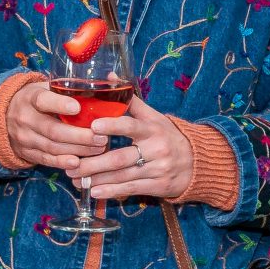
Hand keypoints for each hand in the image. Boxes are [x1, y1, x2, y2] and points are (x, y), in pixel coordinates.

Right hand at [1, 78, 100, 170]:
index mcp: (30, 97)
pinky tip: (78, 162)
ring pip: (53, 147)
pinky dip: (62, 162)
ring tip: (99, 148)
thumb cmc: (36, 99)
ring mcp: (24, 138)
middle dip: (80, 136)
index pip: (43, 101)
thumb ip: (65, 89)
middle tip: (102, 137)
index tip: (78, 108)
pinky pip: (46, 160)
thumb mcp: (44, 88)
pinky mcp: (27, 153)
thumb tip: (100, 85)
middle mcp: (25, 118)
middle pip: (53, 130)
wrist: (5, 116)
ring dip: (78, 149)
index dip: (60, 105)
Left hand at [70, 98, 193, 203]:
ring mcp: (158, 169)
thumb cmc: (168, 136)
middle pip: (120, 158)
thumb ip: (131, 101)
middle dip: (94, 163)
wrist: (196, 162)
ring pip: (122, 176)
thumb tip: (109, 76)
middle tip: (72, 164)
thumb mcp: (154, 116)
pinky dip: (111, 192)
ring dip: (96, 179)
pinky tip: (94, 192)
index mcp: (153, 128)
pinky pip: (131, 189)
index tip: (92, 127)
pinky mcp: (158, 186)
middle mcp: (156, 149)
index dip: (112, 126)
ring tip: (75, 179)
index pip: (130, 126)